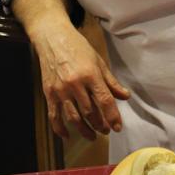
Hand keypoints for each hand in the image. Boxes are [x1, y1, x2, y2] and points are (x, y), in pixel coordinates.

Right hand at [31, 23, 130, 140]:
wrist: (53, 38)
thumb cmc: (78, 48)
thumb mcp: (98, 61)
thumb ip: (111, 81)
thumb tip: (125, 96)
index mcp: (90, 74)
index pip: (105, 101)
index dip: (112, 116)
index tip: (117, 127)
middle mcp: (75, 84)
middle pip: (90, 112)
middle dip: (100, 125)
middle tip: (106, 131)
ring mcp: (60, 90)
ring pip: (74, 117)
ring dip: (84, 130)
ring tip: (92, 136)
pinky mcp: (49, 93)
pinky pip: (54, 116)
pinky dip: (60, 129)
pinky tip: (67, 136)